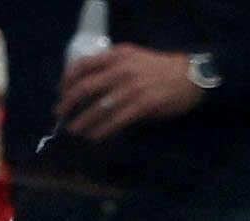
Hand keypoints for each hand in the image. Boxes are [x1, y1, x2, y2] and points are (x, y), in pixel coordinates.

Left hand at [57, 45, 202, 141]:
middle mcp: (121, 70)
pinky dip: (101, 130)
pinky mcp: (143, 105)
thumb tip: (91, 86)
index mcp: (117, 55)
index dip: (67, 80)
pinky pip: (116, 120)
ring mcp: (132, 88)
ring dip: (82, 121)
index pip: (83, 65)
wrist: (189, 76)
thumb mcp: (134, 57)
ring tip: (73, 129)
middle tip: (60, 115)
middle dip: (68, 103)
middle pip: (85, 87)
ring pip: (98, 108)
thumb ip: (113, 66)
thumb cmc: (159, 69)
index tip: (61, 92)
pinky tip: (94, 136)